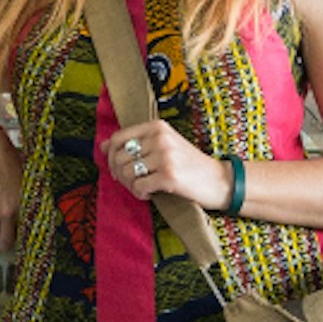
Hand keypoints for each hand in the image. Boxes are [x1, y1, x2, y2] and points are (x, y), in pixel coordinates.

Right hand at [0, 126, 21, 245]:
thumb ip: (28, 201)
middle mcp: (2, 213)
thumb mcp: (25, 180)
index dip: (21, 237)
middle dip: (6, 242)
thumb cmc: (7, 159)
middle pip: (4, 240)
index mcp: (19, 207)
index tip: (20, 239)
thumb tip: (35, 216)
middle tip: (6, 242)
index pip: (22, 234)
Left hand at [108, 120, 228, 213]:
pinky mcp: (169, 176)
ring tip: (143, 189)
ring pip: (126, 173)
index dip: (110, 157)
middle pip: (119, 157)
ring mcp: (165, 156)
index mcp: (157, 127)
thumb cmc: (190, 165)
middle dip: (119, 175)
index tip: (117, 169)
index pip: (117, 138)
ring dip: (130, 185)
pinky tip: (151, 194)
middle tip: (132, 183)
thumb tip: (102, 145)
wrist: (220, 180)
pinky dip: (140, 194)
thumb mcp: (164, 146)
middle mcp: (160, 138)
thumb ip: (136, 143)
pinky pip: (139, 187)